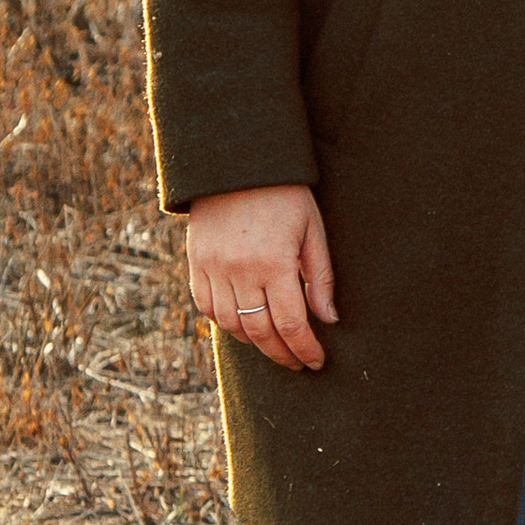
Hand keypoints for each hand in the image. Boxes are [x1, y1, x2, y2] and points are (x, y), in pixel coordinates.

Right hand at [188, 182, 336, 371]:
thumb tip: (328, 319)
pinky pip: (206, 307)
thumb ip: (321, 277)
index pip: (292, 324)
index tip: (316, 361)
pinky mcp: (196, 263)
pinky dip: (224, 323)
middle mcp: (240, 271)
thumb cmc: (285, 194)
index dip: (305, 349)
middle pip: (261, 332)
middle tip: (297, 362)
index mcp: (274, 263)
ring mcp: (213, 269)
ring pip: (231, 325)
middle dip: (282, 354)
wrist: (237, 162)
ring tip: (273, 345)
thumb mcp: (313, 229)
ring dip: (254, 342)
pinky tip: (243, 325)